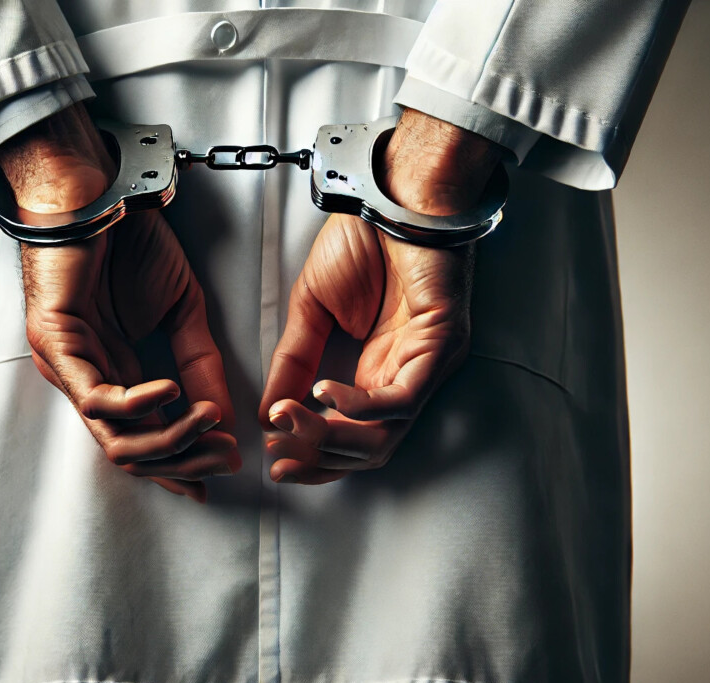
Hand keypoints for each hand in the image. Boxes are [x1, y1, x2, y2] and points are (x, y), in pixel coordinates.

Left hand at [0, 104, 238, 502]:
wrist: (100, 190)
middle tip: (224, 454)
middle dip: (185, 461)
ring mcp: (67, 367)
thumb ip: (202, 365)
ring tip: (208, 421)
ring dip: (170, 439)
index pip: (147, 441)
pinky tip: (173, 392)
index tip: (227, 466)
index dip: (187, 463)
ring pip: (115, 437)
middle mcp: (88, 381)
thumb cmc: (132, 243)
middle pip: (132, 453)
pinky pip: (97, 398)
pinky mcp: (55, 345)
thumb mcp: (186, 312)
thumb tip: (226, 418)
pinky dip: (140, 405)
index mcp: (116, 375)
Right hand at [258, 109, 503, 483]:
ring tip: (291, 422)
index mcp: (380, 371)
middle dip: (321, 458)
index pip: (353, 436)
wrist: (392, 194)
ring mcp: (429, 365)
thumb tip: (267, 412)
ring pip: (387, 433)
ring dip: (333, 436)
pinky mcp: (441, 346)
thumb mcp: (311, 309)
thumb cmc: (363, 241)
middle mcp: (408, 376)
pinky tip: (324, 395)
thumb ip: (293, 362)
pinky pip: (401, 398)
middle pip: (371, 448)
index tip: (276, 460)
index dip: (315, 455)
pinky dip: (359, 405)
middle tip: (281, 460)